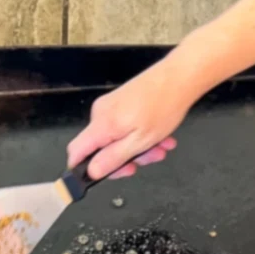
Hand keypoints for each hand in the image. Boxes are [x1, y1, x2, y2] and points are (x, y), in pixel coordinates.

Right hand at [66, 55, 197, 180]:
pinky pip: (124, 128)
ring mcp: (111, 106)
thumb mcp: (139, 142)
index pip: (76, 151)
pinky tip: (158, 137)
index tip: (102, 176)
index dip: (84, 168)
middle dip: (123, 159)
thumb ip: (113, 158)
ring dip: (138, 149)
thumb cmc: (163, 107)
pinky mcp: (121, 103)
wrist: (179, 77)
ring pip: (116, 139)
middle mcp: (100, 113)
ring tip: (159, 147)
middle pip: (99, 148)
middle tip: (145, 162)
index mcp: (102, 124)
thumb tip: (91, 172)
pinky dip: (139, 136)